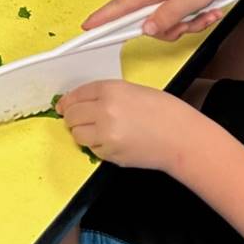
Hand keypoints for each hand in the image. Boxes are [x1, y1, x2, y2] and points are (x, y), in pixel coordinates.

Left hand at [58, 80, 199, 170]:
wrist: (181, 138)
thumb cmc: (164, 112)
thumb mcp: (132, 91)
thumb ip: (105, 95)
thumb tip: (82, 103)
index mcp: (110, 90)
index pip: (76, 95)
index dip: (67, 101)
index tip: (62, 106)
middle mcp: (104, 111)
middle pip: (71, 116)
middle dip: (73, 118)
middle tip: (80, 119)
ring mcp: (105, 135)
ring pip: (77, 135)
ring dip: (83, 133)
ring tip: (99, 131)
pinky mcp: (110, 154)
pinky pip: (92, 149)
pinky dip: (97, 146)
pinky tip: (113, 141)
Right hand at [84, 0, 243, 39]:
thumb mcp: (190, 0)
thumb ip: (166, 18)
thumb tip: (145, 29)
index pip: (117, 7)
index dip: (100, 19)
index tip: (85, 29)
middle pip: (149, 22)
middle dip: (174, 29)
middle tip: (196, 22)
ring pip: (167, 19)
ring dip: (189, 22)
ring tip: (209, 11)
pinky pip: (176, 10)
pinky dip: (193, 14)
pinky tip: (209, 8)